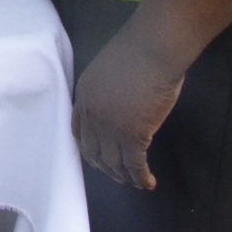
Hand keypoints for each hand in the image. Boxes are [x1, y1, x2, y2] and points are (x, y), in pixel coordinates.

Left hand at [71, 26, 186, 190]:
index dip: (88, 147)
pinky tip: (148, 182)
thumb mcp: (107, 69)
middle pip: (92, 151)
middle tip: (116, 174)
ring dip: (123, 176)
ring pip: (113, 162)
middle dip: (104, 167)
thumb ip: (106, 90)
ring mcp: (110, 127)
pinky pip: (135, 165)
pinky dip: (141, 177)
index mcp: (84, 94)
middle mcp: (91, 114)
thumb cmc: (137, 51)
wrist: (152, 49)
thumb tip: (117, 105)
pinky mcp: (133, 135)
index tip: (97, 157)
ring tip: (133, 182)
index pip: (78, 130)